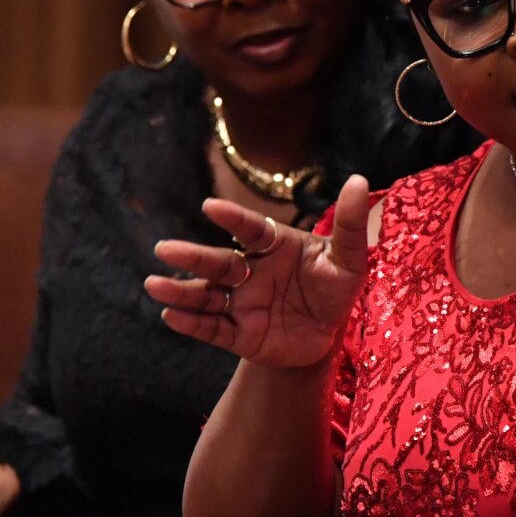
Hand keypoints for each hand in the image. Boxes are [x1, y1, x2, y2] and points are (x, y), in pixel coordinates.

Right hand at [146, 176, 370, 368]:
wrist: (327, 335)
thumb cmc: (334, 288)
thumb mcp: (349, 259)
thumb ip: (351, 224)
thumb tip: (361, 180)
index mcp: (273, 247)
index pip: (251, 230)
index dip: (233, 219)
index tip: (211, 207)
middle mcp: (250, 272)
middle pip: (219, 263)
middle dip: (192, 257)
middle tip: (164, 248)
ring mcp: (240, 303)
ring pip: (206, 296)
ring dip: (181, 290)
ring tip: (154, 284)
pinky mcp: (238, 334)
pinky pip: (212, 329)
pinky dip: (192, 323)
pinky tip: (170, 315)